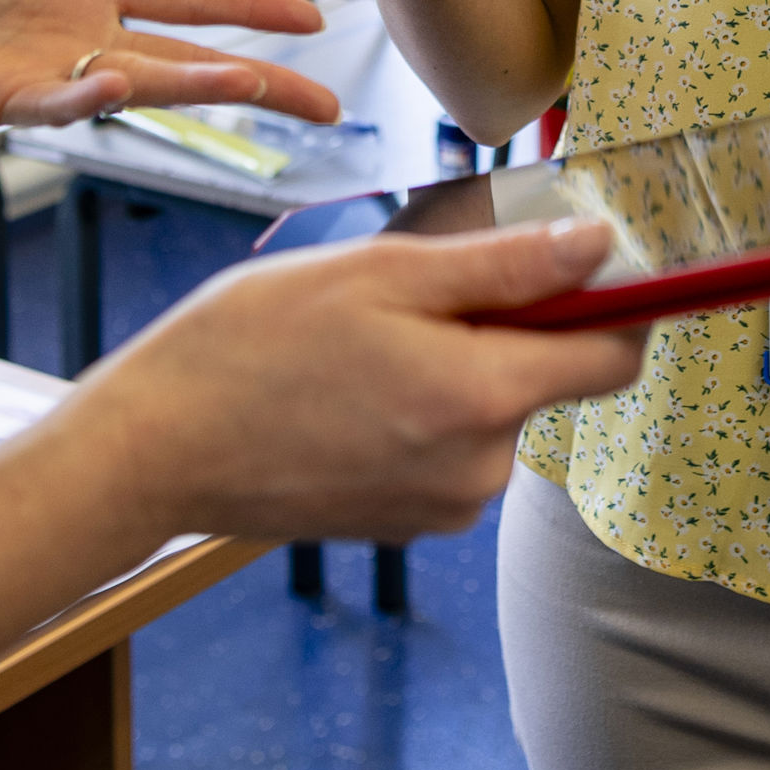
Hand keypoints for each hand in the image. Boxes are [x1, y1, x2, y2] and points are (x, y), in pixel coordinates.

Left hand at [0, 0, 343, 140]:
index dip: (244, 6)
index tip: (311, 16)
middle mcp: (75, 35)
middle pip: (187, 58)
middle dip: (259, 78)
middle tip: (329, 99)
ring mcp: (42, 73)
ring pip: (141, 86)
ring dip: (200, 89)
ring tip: (260, 89)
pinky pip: (60, 102)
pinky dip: (94, 98)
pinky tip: (125, 86)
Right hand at [73, 222, 647, 545]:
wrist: (156, 447)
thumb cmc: (252, 343)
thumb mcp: (380, 272)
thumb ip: (502, 264)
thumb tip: (598, 246)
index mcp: (482, 398)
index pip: (613, 354)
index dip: (614, 299)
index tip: (584, 259)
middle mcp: (478, 469)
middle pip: (547, 377)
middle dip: (507, 324)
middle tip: (414, 287)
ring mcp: (441, 506)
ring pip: (492, 410)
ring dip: (455, 364)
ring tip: (362, 338)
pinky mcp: (404, 523)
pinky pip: (448, 448)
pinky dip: (420, 408)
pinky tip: (348, 386)